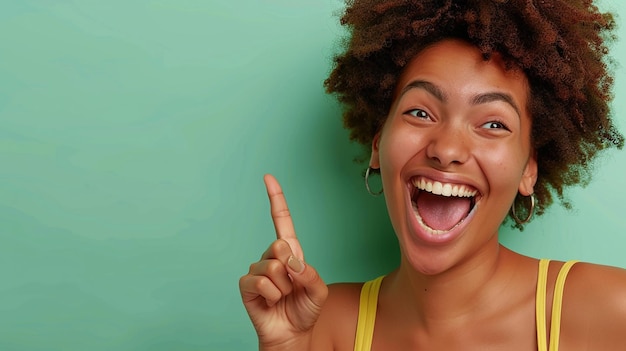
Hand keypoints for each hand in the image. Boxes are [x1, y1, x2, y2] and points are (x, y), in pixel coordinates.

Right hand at [239, 174, 327, 349]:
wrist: (292, 334)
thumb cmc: (305, 310)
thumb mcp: (319, 291)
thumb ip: (310, 273)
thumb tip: (291, 261)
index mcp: (290, 252)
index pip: (282, 221)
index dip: (276, 199)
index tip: (268, 177)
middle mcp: (272, 257)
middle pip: (280, 245)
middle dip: (291, 268)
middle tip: (293, 286)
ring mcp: (258, 269)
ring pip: (272, 268)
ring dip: (284, 288)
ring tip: (283, 297)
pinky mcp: (247, 285)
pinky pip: (260, 282)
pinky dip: (271, 295)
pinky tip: (271, 302)